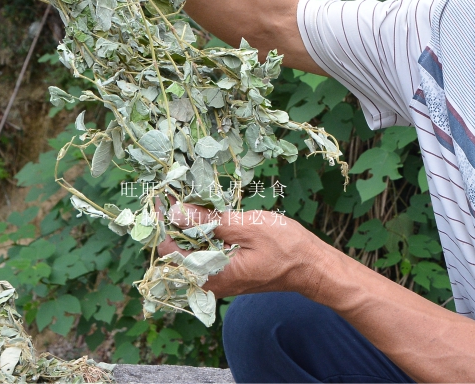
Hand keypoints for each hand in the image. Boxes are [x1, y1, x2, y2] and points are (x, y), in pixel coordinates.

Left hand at [156, 201, 327, 298]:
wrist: (311, 266)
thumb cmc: (284, 246)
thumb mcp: (246, 227)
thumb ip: (209, 222)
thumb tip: (176, 212)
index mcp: (212, 274)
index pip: (170, 251)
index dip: (163, 223)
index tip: (164, 197)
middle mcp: (210, 282)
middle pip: (177, 253)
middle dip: (173, 224)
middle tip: (176, 193)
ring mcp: (219, 279)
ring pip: (191, 253)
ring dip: (188, 227)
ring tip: (189, 200)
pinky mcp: (228, 272)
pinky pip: (205, 254)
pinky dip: (202, 234)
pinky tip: (209, 216)